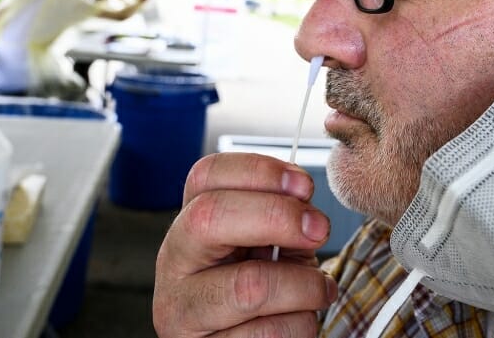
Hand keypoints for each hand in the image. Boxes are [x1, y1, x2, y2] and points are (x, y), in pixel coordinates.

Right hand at [153, 153, 336, 336]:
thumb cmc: (267, 288)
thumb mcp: (272, 244)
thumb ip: (283, 218)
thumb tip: (304, 209)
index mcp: (191, 222)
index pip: (206, 175)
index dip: (259, 171)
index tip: (304, 186)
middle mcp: (174, 262)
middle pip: (209, 216)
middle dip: (277, 216)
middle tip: (319, 229)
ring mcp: (180, 310)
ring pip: (248, 285)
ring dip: (304, 285)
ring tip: (320, 289)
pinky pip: (267, 333)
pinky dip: (301, 324)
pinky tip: (299, 320)